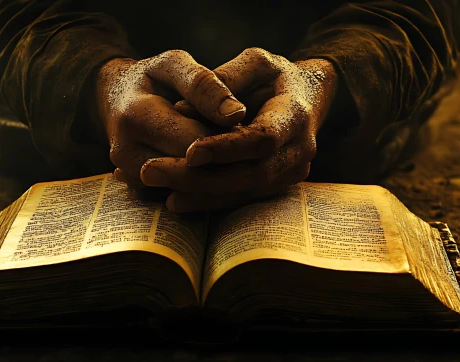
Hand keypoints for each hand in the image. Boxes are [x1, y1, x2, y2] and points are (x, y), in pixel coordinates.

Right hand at [95, 51, 245, 188]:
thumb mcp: (173, 65)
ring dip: (212, 171)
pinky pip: (177, 192)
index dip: (227, 136)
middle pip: (191, 169)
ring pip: (186, 187)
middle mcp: (125, 151)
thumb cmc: (152, 78)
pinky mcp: (136, 186)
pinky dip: (198, 181)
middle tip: (242, 140)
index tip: (245, 124)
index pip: (195, 140)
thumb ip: (204, 85)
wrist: (115, 98)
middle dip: (222, 157)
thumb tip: (236, 114)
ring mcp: (128, 173)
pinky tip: (209, 162)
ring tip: (224, 148)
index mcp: (136, 116)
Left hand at [139, 48, 337, 212]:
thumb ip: (224, 79)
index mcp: (296, 114)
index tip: (190, 152)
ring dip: (200, 194)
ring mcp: (292, 172)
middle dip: (201, 178)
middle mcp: (300, 149)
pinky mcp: (278, 185)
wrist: (308, 97)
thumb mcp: (254, 62)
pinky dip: (209, 200)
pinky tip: (175, 199)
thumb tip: (182, 110)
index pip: (263, 138)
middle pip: (251, 174)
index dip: (227, 148)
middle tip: (151, 171)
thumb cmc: (274, 75)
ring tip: (157, 188)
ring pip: (245, 192)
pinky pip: (243, 199)